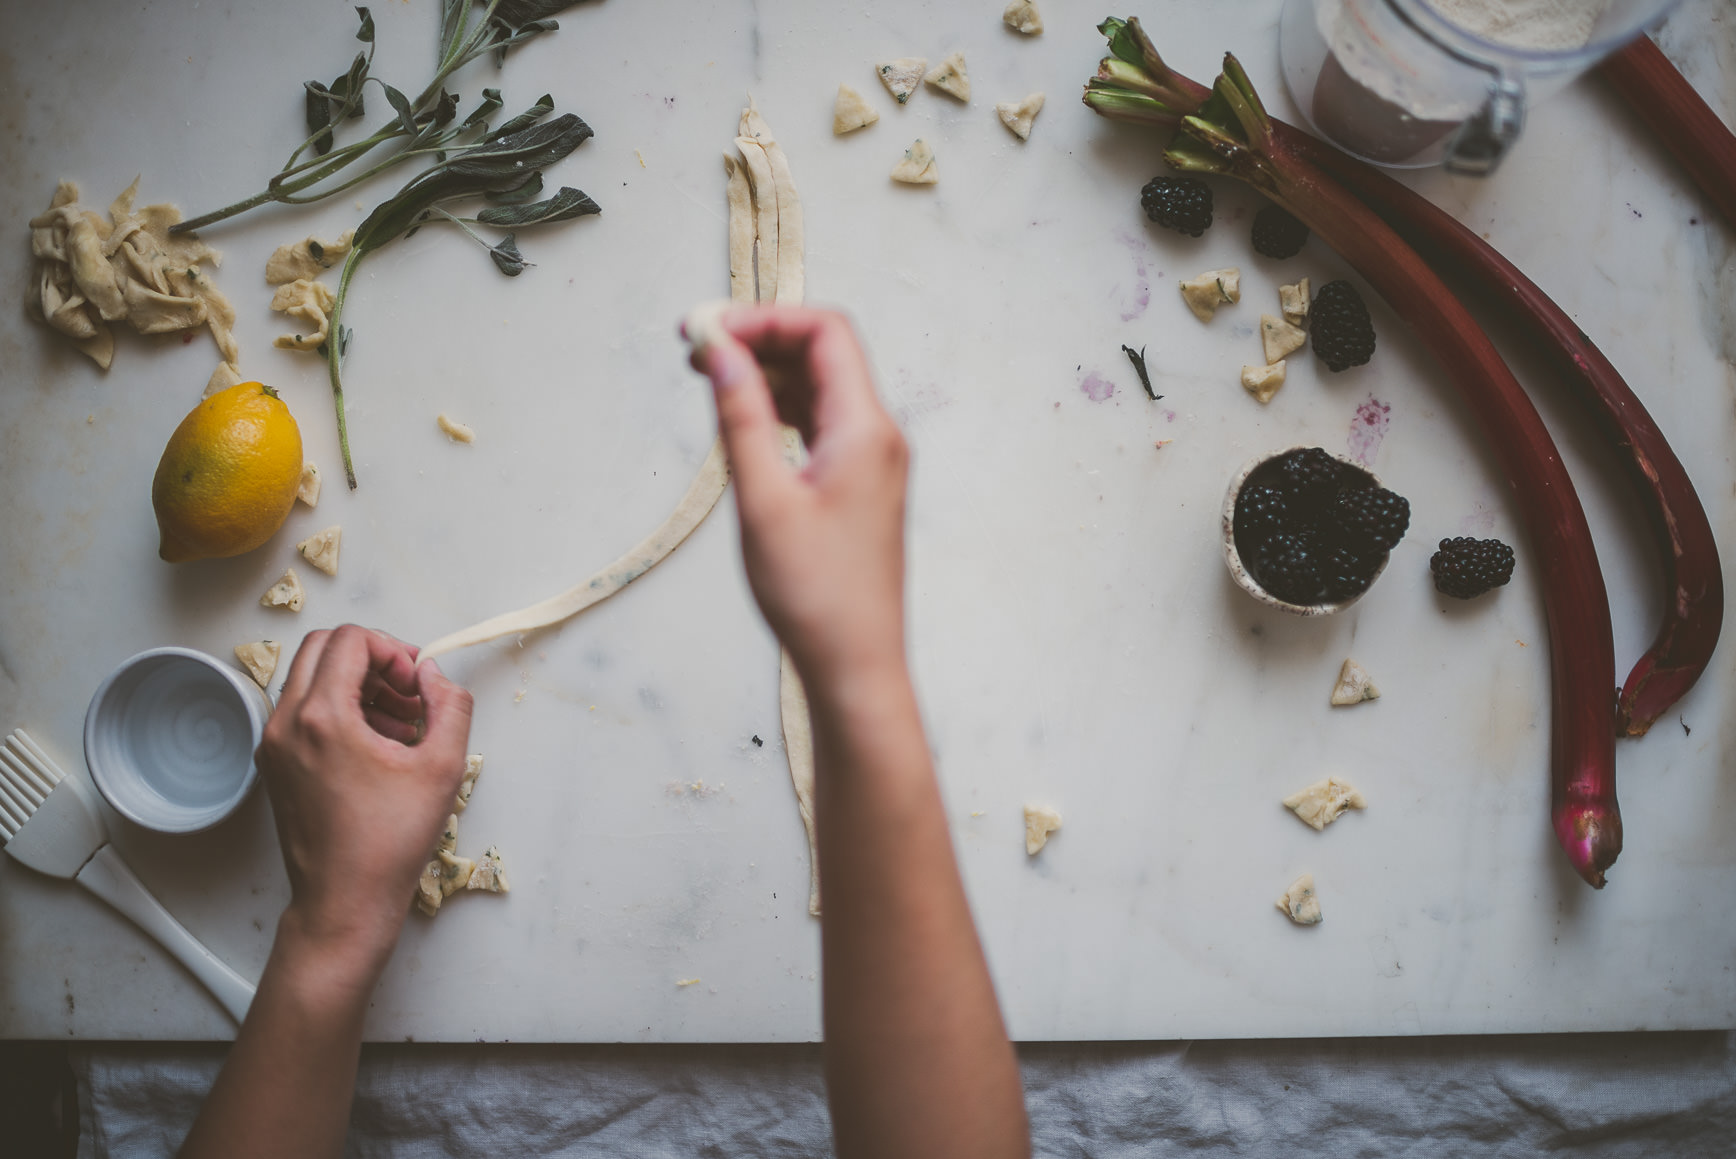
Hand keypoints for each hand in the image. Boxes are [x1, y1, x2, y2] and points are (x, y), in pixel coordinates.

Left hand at [257, 625, 472, 971]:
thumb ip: (450, 705)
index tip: (417, 685)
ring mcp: (273, 745)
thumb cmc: (391, 841)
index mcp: (322, 716)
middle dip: (371, 659)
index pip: (350, 639)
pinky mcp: (274, 765)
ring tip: (399, 723)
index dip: (393, 650)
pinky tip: (375, 746)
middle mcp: (286, 723)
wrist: (343, 902)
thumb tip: (432, 675)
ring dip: (355, 683)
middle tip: (407, 692)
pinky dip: (337, 710)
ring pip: (309, 678)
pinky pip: (302, 712)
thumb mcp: (444, 767)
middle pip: (322, 648)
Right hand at [692, 305, 909, 686]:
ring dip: (768, 374)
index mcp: (866, 430)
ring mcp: (873, 462)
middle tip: (697, 347)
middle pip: (824, 353)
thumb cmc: (814, 595)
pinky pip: (822, 424)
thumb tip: (722, 350)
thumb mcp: (763, 500)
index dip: (764, 318)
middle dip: (762, 338)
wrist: (856, 666)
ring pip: (821, 389)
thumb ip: (742, 417)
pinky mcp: (860, 487)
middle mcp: (879, 437)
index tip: (707, 328)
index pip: (824, 332)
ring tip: (710, 376)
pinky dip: (782, 410)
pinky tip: (744, 420)